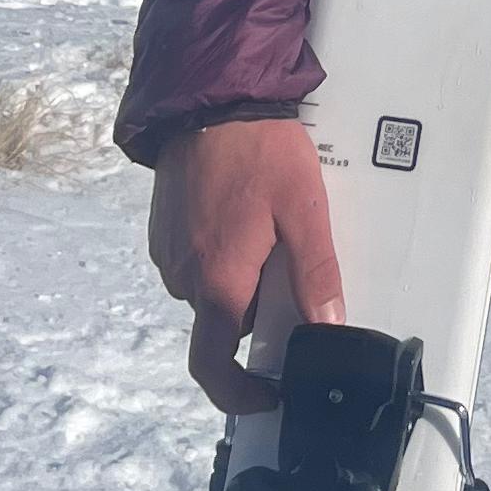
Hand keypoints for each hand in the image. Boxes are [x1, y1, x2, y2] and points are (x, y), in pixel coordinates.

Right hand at [148, 118, 344, 412]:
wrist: (206, 95)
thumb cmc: (259, 150)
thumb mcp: (303, 209)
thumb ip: (315, 272)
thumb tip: (328, 326)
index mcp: (218, 283)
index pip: (214, 367)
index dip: (238, 394)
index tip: (266, 395)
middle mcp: (184, 276)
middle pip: (221, 321)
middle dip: (254, 309)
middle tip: (286, 271)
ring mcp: (168, 250)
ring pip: (208, 287)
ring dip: (235, 276)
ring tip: (267, 230)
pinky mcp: (163, 225)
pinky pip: (193, 258)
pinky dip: (217, 252)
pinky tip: (241, 213)